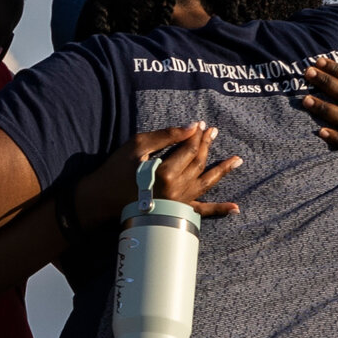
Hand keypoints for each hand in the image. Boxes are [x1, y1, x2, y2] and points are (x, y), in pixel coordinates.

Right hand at [77, 125, 242, 229]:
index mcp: (166, 173)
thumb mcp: (137, 145)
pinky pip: (201, 212)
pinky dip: (219, 210)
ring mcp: (178, 203)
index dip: (197, 135)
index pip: (190, 148)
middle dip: (207, 145)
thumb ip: (166, 135)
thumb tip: (192, 127)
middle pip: (199, 163)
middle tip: (213, 132)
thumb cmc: (115, 171)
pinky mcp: (175, 211)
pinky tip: (235, 208)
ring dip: (222, 171)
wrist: (100, 201)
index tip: (201, 125)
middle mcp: (176, 190)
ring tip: (237, 160)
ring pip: (206, 183)